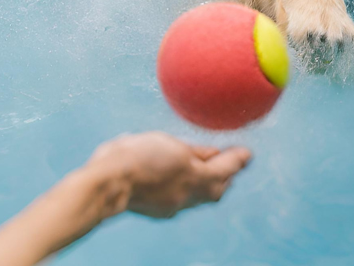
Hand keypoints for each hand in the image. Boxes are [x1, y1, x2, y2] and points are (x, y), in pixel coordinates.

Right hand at [87, 132, 251, 218]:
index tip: (248, 153)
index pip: (225, 169)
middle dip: (227, 176)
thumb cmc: (135, 155)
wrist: (105, 185)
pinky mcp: (159, 210)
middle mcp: (187, 195)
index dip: (238, 160)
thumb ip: (194, 151)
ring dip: (210, 183)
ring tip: (212, 168)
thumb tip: (214, 153)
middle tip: (233, 160)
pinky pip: (184, 200)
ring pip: (201, 197)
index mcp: (193, 175)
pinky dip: (190, 188)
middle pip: (217, 190)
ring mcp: (172, 206)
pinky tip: (183, 178)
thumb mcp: (168, 143)